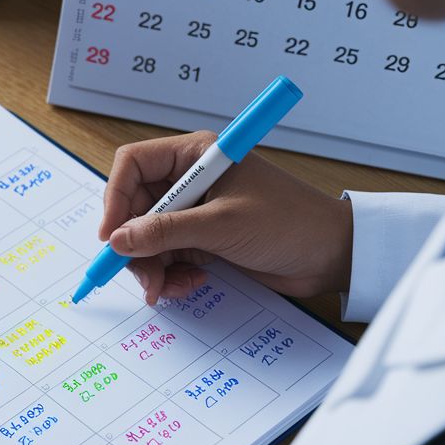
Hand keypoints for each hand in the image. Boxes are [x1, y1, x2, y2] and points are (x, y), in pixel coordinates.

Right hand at [100, 131, 353, 304]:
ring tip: (169, 288)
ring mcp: (196, 211)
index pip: (133, 166)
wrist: (332, 255)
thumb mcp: (222, 226)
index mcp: (196, 156)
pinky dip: (170, 274)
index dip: (116, 199)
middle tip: (142, 275)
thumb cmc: (291, 223)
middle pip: (135, 208)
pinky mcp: (204, 238)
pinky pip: (167, 255)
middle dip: (134, 244)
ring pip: (148, 237)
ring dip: (152, 266)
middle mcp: (191, 179)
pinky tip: (188, 285)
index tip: (112, 236)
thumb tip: (119, 240)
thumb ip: (166, 232)